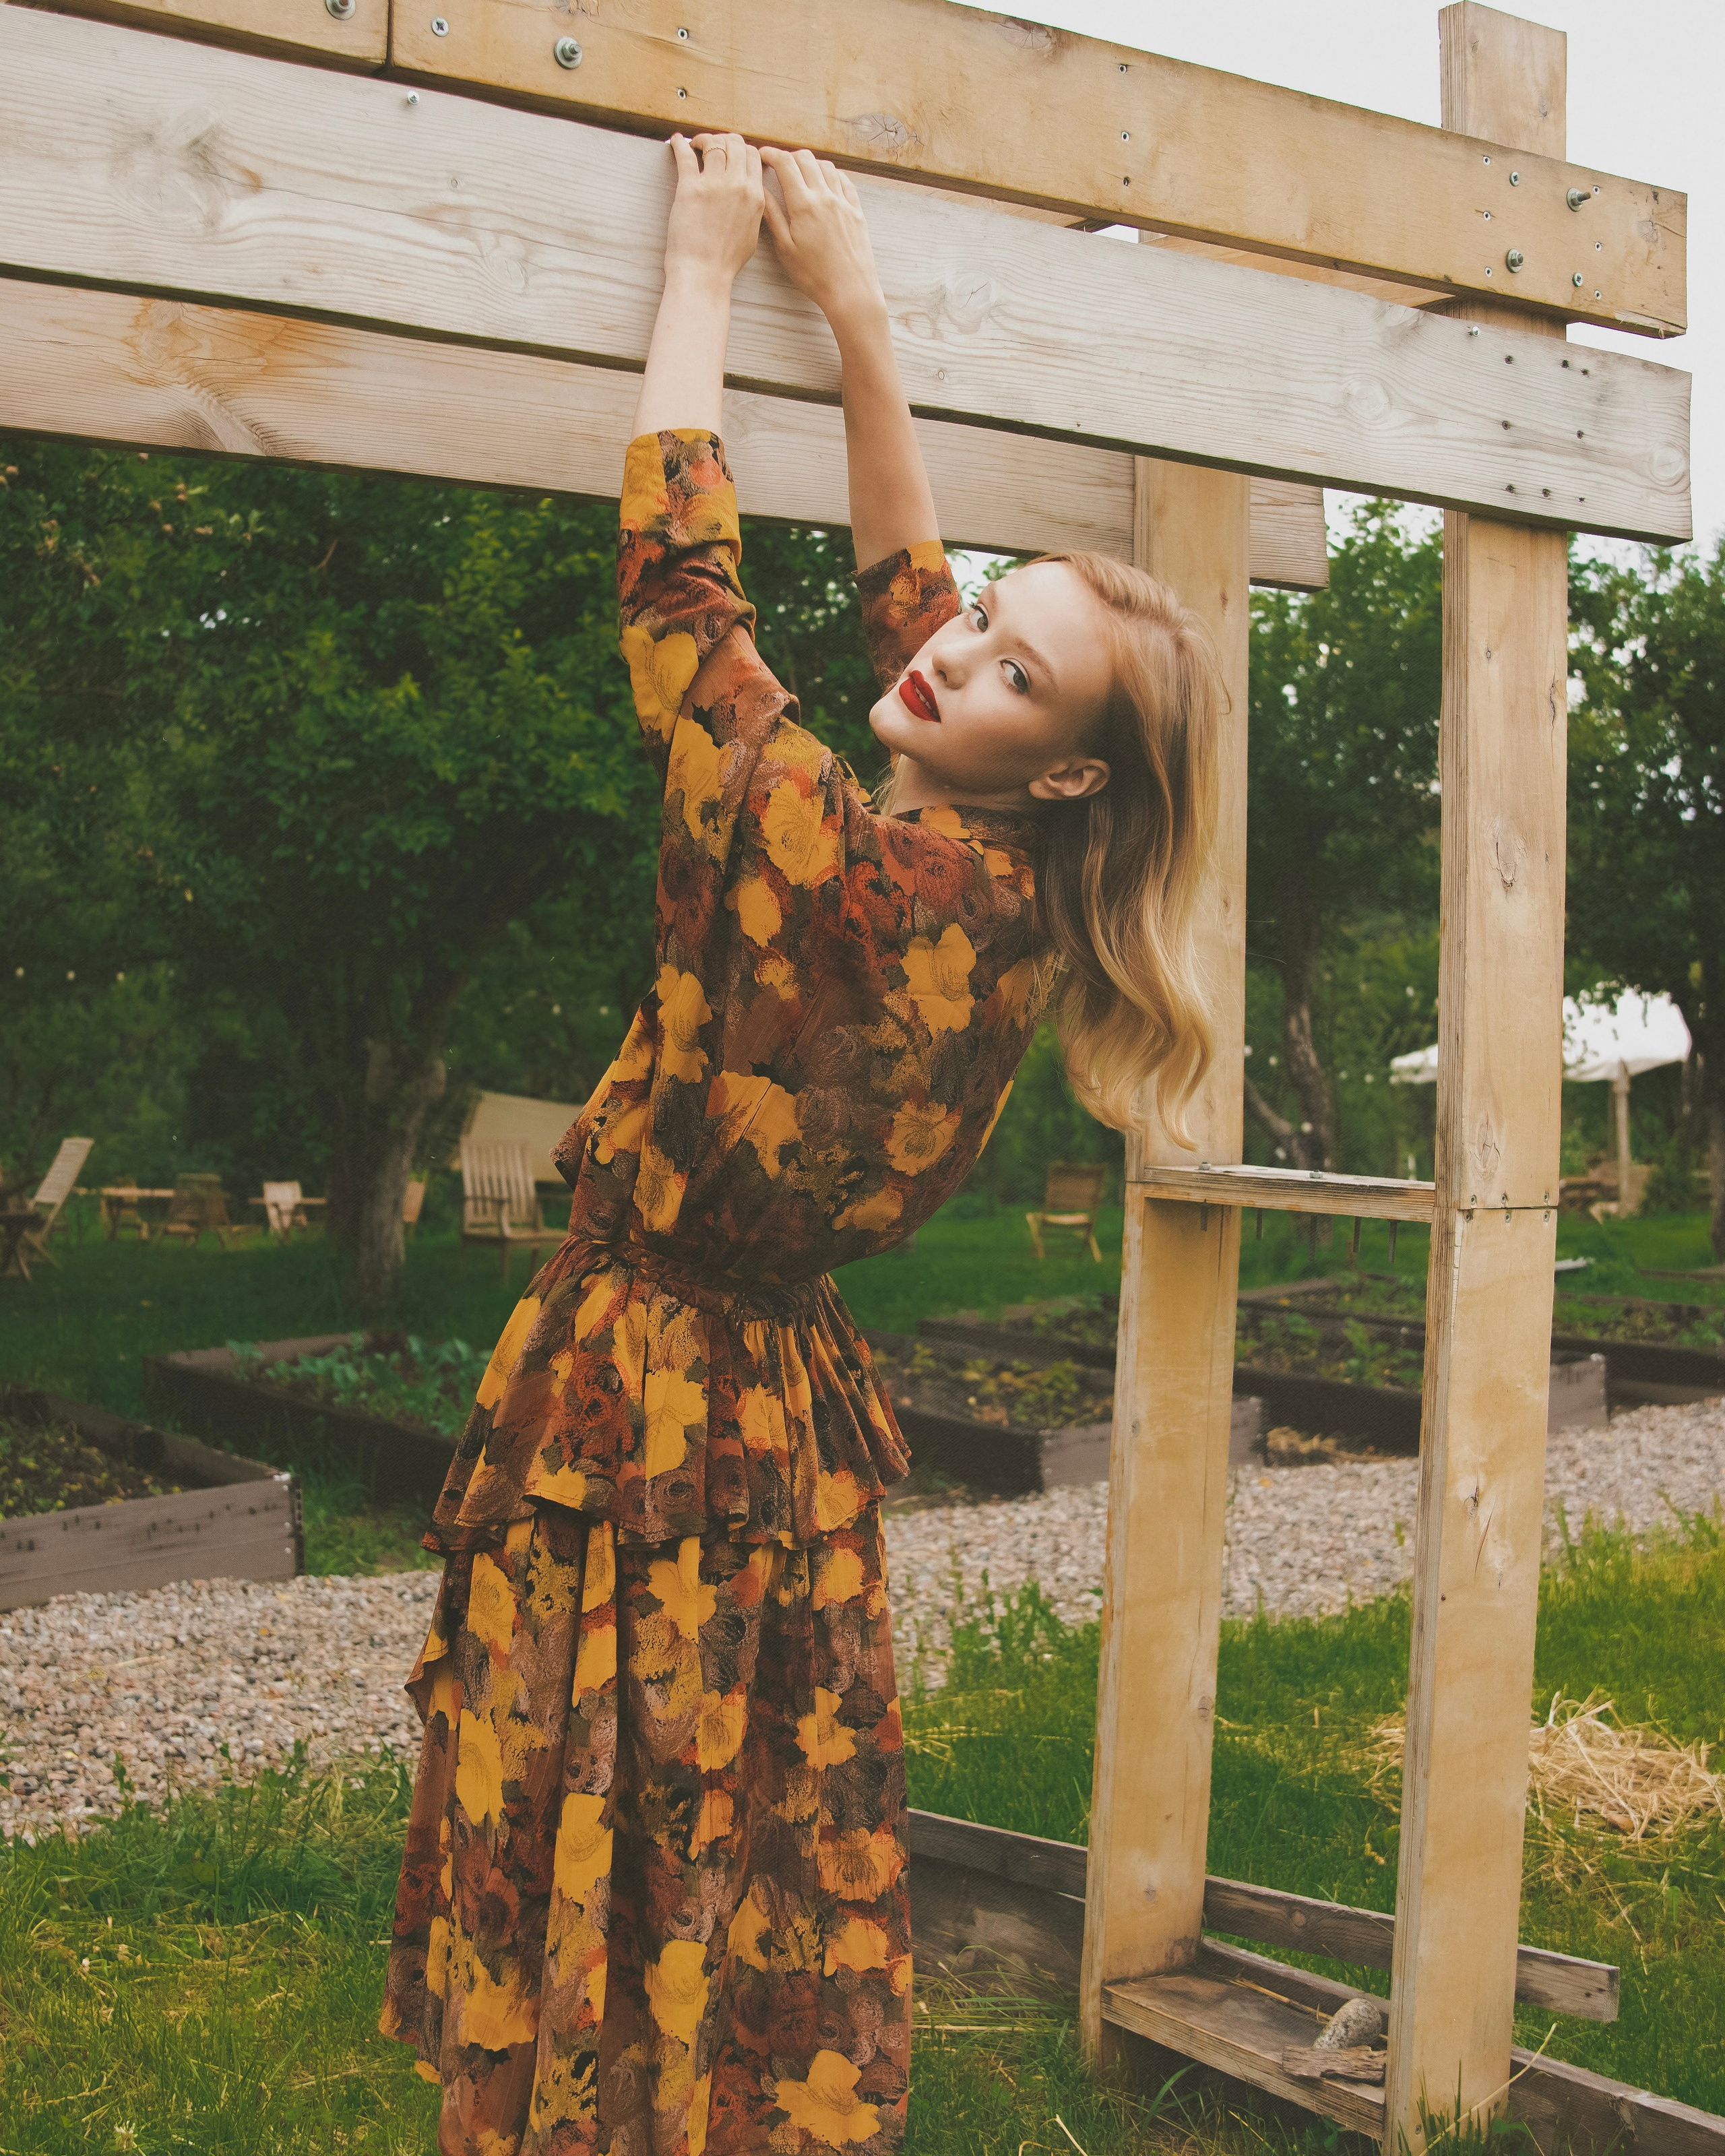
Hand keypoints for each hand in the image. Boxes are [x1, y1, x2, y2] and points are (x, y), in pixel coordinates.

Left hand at [663, 133, 763, 286]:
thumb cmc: (726, 261)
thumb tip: (750, 196)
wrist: (704, 273)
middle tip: (712, 146)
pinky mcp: (690, 187)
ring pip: (713, 144)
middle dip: (724, 140)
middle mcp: (738, 185)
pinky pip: (685, 155)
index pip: (753, 155)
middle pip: (735, 143)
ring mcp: (714, 184)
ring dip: (703, 140)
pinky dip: (679, 144)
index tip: (731, 153)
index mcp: (756, 196)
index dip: (741, 149)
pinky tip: (676, 141)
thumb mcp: (752, 233)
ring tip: (695, 145)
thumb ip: (753, 209)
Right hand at [760, 147, 885, 335]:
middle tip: (779, 165)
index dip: (771, 154)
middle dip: (789, 156)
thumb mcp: (785, 248)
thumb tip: (761, 191)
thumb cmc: (814, 276)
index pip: (785, 164)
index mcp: (803, 204)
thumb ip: (772, 216)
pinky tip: (825, 181)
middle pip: (805, 159)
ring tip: (801, 173)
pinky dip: (831, 174)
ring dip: (810, 163)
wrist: (850, 291)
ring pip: (826, 167)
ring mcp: (843, 202)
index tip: (763, 155)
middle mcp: (825, 196)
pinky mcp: (856, 211)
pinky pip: (844, 181)